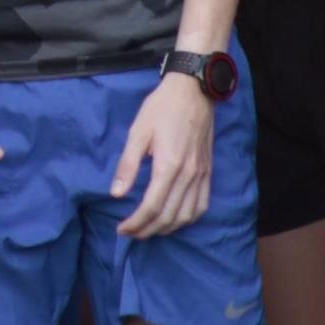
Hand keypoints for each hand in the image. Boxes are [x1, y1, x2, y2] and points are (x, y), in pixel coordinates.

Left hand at [113, 72, 213, 237]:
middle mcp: (188, 175)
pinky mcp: (208, 171)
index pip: (151, 207)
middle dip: (147, 230)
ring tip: (149, 229)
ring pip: (186, 215)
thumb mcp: (138, 131)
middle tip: (130, 233)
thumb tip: (116, 193)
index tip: (121, 229)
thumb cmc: (161, 107)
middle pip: (168, 216)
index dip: (135, 223)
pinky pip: (202, 205)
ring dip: (167, 228)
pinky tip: (175, 220)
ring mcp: (201, 174)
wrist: (193, 91)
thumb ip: (128, 165)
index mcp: (168, 165)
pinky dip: (188, 218)